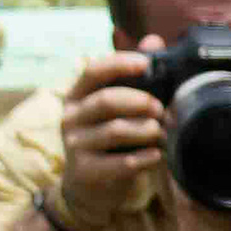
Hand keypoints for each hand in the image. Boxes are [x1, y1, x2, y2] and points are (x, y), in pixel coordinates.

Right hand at [48, 49, 167, 230]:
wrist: (87, 190)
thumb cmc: (106, 142)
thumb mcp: (113, 110)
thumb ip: (133, 76)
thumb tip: (154, 40)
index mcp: (76, 97)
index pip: (93, 71)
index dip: (119, 64)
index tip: (145, 63)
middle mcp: (71, 118)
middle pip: (107, 101)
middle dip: (139, 101)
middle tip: (160, 108)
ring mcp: (75, 145)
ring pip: (116, 131)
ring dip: (145, 130)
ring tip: (160, 132)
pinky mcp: (86, 172)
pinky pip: (121, 162)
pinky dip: (145, 157)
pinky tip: (156, 155)